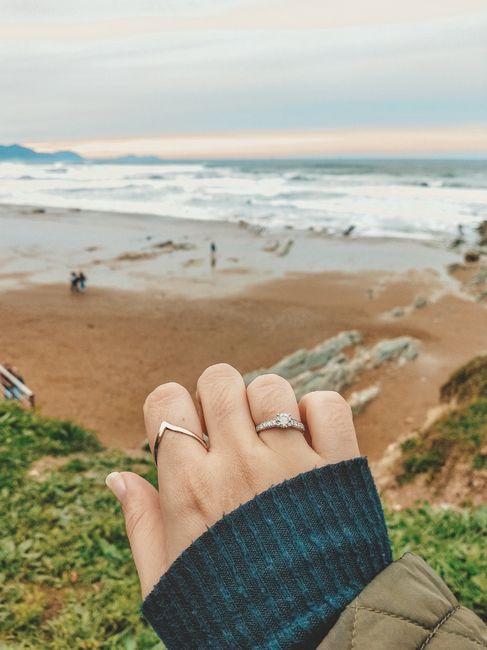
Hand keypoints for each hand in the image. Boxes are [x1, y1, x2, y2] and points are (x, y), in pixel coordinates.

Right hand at [106, 364, 359, 597]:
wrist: (312, 642)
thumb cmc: (230, 615)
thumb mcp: (167, 581)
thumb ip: (140, 523)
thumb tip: (117, 477)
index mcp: (190, 487)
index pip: (165, 399)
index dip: (172, 408)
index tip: (188, 433)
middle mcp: (237, 464)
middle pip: (218, 379)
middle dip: (218, 397)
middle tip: (229, 430)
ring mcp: (290, 462)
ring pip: (270, 386)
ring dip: (267, 405)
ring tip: (272, 438)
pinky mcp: (338, 467)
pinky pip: (326, 404)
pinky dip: (317, 411)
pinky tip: (309, 439)